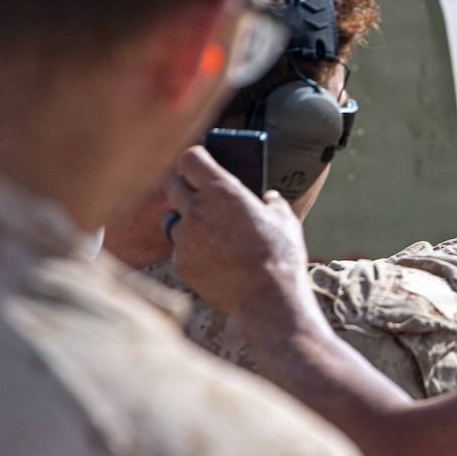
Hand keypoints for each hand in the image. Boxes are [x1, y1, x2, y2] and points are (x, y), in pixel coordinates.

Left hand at [165, 146, 312, 322]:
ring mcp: (186, 238)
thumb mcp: (284, 218)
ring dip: (186, 221)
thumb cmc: (279, 255)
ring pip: (172, 219)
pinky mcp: (181, 262)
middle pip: (174, 186)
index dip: (196, 160)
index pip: (190, 158)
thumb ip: (271, 202)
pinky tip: (213, 257)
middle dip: (187, 188)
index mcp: (222, 190)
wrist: (267, 296)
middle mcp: (197, 210)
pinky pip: (178, 247)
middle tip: (203, 198)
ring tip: (208, 231)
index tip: (202, 165)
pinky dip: (191, 249)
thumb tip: (268, 199)